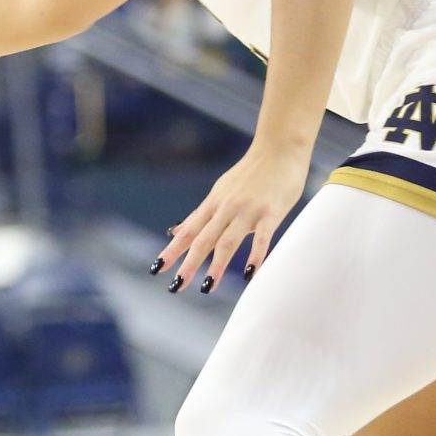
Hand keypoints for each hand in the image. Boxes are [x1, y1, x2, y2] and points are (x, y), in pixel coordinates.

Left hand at [159, 140, 308, 294]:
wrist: (279, 148)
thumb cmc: (251, 174)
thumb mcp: (219, 192)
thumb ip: (201, 215)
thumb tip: (176, 231)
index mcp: (212, 205)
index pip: (187, 232)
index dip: (171, 251)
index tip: (157, 269)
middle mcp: (225, 208)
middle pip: (203, 240)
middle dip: (188, 265)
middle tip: (176, 286)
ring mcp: (248, 210)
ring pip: (228, 240)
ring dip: (217, 265)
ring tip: (207, 286)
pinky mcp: (271, 212)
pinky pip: (262, 236)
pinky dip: (256, 254)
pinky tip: (250, 272)